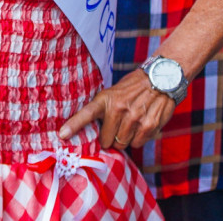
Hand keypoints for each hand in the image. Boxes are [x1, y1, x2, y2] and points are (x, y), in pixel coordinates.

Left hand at [59, 69, 175, 149]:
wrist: (161, 78)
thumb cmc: (133, 88)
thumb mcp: (113, 92)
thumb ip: (104, 109)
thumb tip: (92, 133)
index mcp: (106, 99)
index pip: (86, 113)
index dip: (73, 126)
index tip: (62, 135)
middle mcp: (118, 108)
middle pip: (106, 140)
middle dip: (110, 137)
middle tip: (116, 127)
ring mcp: (134, 118)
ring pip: (122, 144)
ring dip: (124, 139)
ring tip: (131, 123)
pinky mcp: (148, 126)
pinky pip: (137, 144)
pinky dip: (138, 139)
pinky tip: (142, 125)